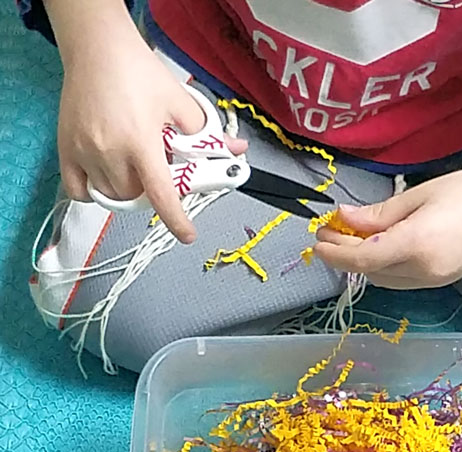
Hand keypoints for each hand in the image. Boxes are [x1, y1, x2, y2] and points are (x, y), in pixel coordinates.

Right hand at [48, 0, 246, 242]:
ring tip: (134, 169)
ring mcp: (84, 152)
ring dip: (126, 191)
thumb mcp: (180, 103)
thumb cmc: (139, 72)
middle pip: (135, 197)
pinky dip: (93, 192)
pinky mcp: (65, 148)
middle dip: (150, 193)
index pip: (161, 194)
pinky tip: (106, 179)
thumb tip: (237, 151)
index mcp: (141, 144)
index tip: (187, 235)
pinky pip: (78, 190)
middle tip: (157, 173)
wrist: (97, 47)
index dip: (176, 220)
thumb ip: (207, 134)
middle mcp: (110, 152)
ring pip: (110, 195)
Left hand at [314, 136, 461, 288]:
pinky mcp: (445, 281)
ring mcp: (436, 281)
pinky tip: (380, 248)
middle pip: (371, 273)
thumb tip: (344, 218)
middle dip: (346, 256)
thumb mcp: (420, 195)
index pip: (362, 259)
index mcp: (416, 246)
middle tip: (329, 233)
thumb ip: (379, 214)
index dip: (335, 252)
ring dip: (365, 264)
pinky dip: (385, 267)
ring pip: (387, 280)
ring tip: (352, 238)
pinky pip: (404, 279)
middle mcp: (424, 272)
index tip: (316, 239)